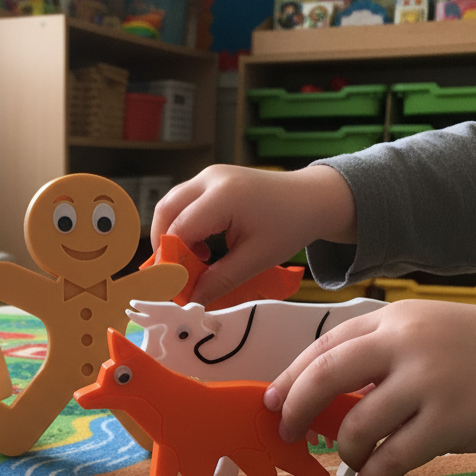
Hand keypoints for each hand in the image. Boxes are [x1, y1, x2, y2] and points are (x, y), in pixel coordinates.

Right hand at [150, 164, 357, 304]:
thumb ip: (220, 280)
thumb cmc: (290, 226)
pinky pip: (184, 204)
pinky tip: (201, 249)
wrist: (312, 198)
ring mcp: (209, 176)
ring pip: (171, 206)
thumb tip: (191, 300)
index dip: (170, 261)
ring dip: (172, 236)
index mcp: (223, 196)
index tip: (172, 287)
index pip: (179, 229)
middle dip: (163, 246)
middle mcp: (210, 179)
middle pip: (165, 211)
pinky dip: (183, 227)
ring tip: (190, 264)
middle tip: (173, 276)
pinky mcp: (211, 180)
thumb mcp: (257, 259)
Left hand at [263, 300, 475, 475]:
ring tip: (350, 460)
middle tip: (287, 433)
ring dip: (344, 450)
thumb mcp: (429, 331)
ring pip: (356, 424)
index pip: (325, 345)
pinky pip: (392, 457)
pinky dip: (372, 473)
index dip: (291, 376)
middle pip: (325, 377)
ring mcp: (428, 382)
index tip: (273, 401)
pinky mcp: (450, 421)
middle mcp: (406, 344)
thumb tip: (324, 393)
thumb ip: (381, 352)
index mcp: (395, 319)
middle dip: (295, 409)